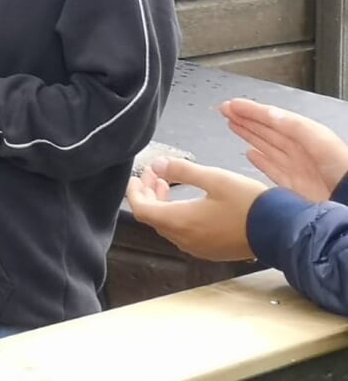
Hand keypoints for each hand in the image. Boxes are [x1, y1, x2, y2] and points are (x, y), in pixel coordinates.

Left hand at [125, 157, 264, 261]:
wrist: (280, 230)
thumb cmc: (250, 204)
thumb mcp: (214, 178)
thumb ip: (182, 171)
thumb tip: (158, 165)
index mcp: (180, 221)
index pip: (141, 209)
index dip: (135, 192)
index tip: (137, 178)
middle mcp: (184, 238)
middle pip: (153, 217)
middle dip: (149, 195)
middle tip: (154, 176)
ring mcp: (197, 247)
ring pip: (168, 226)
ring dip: (163, 205)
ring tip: (168, 185)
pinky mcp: (210, 250)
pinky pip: (184, 234)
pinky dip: (178, 217)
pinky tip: (188, 204)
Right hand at [223, 98, 347, 201]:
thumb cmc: (345, 173)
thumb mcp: (321, 142)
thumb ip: (295, 127)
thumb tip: (270, 114)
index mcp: (305, 136)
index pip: (272, 118)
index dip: (251, 110)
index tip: (232, 104)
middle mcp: (299, 150)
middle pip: (266, 130)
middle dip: (245, 118)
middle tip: (226, 109)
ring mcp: (295, 168)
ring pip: (265, 146)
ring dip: (248, 134)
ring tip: (232, 124)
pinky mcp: (292, 186)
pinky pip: (271, 169)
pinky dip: (259, 160)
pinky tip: (250, 154)